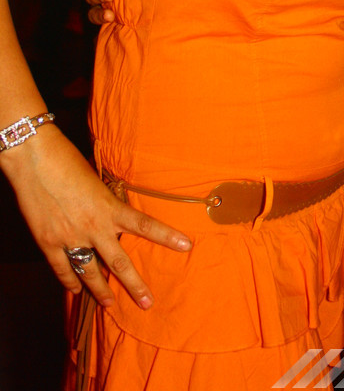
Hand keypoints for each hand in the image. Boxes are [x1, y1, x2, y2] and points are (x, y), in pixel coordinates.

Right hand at [3, 125, 191, 308]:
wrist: (35, 159)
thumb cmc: (68, 160)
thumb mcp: (97, 181)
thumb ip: (106, 202)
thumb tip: (112, 214)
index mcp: (110, 208)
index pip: (146, 225)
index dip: (167, 236)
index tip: (186, 245)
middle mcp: (94, 227)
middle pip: (119, 263)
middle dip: (134, 285)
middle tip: (147, 303)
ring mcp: (71, 238)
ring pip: (90, 273)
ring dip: (100, 291)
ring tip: (110, 304)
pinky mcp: (49, 242)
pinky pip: (62, 269)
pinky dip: (69, 282)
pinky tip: (75, 291)